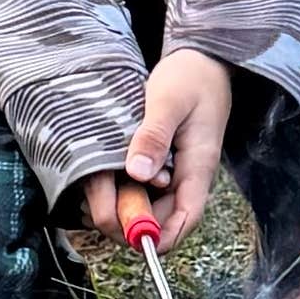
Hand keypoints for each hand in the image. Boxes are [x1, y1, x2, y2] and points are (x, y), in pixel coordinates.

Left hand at [76, 50, 236, 260]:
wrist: (202, 60)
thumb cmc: (191, 78)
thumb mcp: (169, 101)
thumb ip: (154, 136)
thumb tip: (138, 172)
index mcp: (197, 168)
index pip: (185, 221)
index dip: (158, 237)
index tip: (128, 237)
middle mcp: (188, 177)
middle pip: (163, 221)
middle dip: (132, 222)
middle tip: (99, 204)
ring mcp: (176, 172)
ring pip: (150, 206)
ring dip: (125, 204)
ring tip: (98, 187)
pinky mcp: (164, 163)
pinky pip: (144, 187)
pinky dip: (124, 187)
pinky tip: (105, 175)